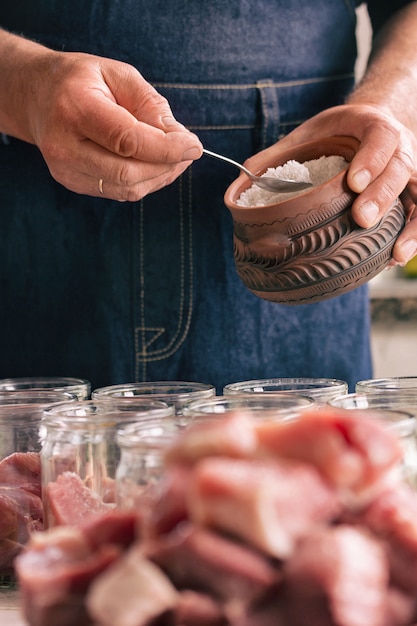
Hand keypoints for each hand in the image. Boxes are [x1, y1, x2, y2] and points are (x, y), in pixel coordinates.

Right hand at [24, 51, 202, 200]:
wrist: (37, 96)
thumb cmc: (82, 81)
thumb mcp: (119, 74)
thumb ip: (151, 105)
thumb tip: (180, 139)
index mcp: (75, 107)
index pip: (128, 140)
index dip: (167, 148)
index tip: (194, 146)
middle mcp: (64, 145)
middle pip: (128, 173)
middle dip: (167, 166)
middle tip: (187, 152)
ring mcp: (65, 169)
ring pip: (127, 189)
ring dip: (160, 176)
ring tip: (174, 157)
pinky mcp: (72, 183)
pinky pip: (119, 192)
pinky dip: (145, 182)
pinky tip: (153, 164)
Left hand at [245, 104, 416, 265]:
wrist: (372, 125)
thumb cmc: (338, 132)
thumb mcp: (308, 132)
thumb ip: (280, 153)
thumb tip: (242, 180)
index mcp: (372, 125)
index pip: (379, 137)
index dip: (370, 160)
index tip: (352, 183)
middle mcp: (400, 146)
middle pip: (400, 168)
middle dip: (382, 195)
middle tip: (361, 218)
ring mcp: (411, 171)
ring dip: (410, 224)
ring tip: (394, 252)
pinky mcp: (413, 192)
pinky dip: (413, 236)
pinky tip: (395, 258)